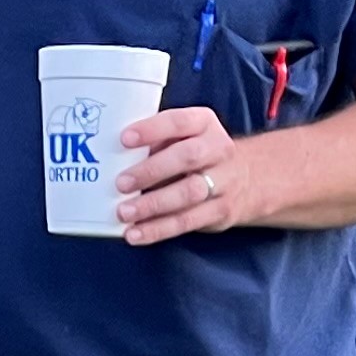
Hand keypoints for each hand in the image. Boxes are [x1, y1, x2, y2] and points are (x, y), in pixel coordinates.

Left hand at [113, 107, 255, 242]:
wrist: (247, 179)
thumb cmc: (195, 154)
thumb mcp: (181, 137)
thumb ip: (154, 141)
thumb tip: (108, 155)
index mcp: (204, 124)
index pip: (179, 121)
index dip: (152, 129)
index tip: (124, 139)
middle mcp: (218, 150)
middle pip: (187, 158)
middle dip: (151, 171)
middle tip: (121, 183)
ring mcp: (223, 181)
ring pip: (189, 193)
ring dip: (153, 205)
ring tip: (124, 213)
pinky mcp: (221, 211)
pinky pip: (188, 221)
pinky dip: (158, 229)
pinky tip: (136, 234)